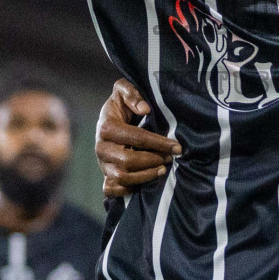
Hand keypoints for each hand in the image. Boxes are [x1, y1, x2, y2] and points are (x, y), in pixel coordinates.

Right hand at [96, 79, 180, 197]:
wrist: (109, 118)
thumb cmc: (121, 104)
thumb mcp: (124, 89)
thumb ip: (132, 94)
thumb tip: (145, 109)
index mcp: (106, 127)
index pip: (136, 137)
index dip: (158, 143)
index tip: (176, 147)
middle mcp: (101, 147)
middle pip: (127, 161)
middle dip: (152, 161)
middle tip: (170, 158)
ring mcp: (102, 163)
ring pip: (121, 177)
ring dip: (145, 176)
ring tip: (162, 170)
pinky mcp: (104, 174)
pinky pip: (111, 189)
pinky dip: (127, 190)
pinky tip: (145, 181)